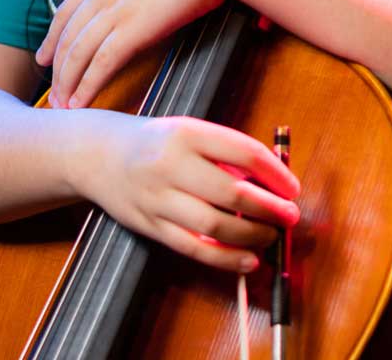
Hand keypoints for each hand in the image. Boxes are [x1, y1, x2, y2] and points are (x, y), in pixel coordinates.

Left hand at [36, 0, 231, 108]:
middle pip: (66, 38)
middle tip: (53, 95)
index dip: (51, 39)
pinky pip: (100, 65)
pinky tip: (81, 104)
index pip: (65, 12)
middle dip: (56, 71)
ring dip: (67, 85)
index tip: (45, 59)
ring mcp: (114, 10)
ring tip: (64, 108)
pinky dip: (87, 87)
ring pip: (76, 55)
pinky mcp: (132, 29)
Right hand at [78, 111, 300, 273]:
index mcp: (187, 133)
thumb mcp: (190, 131)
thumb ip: (226, 153)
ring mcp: (158, 198)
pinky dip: (225, 258)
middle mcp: (171, 164)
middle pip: (232, 192)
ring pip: (214, 225)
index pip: (243, 152)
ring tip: (272, 236)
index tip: (293, 188)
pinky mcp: (150, 226)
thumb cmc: (157, 141)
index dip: (275, 173)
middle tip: (290, 217)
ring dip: (251, 236)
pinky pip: (193, 249)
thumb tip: (273, 182)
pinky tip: (248, 259)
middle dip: (269, 208)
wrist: (99, 154)